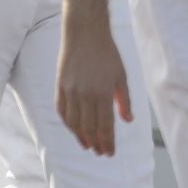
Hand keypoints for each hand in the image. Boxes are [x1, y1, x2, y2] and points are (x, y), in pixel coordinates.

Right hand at [56, 26, 131, 155]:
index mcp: (102, 93)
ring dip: (80, 137)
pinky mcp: (60, 87)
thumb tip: (128, 120)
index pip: (105, 125)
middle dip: (95, 142)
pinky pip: (62, 111)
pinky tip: (74, 129)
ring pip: (74, 122)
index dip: (107, 141)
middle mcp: (85, 95)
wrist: (85, 34)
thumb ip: (124, 100)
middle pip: (89, 127)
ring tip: (88, 146)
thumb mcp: (122, 76)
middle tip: (100, 153)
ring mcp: (70, 91)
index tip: (109, 152)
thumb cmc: (107, 54)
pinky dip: (68, 123)